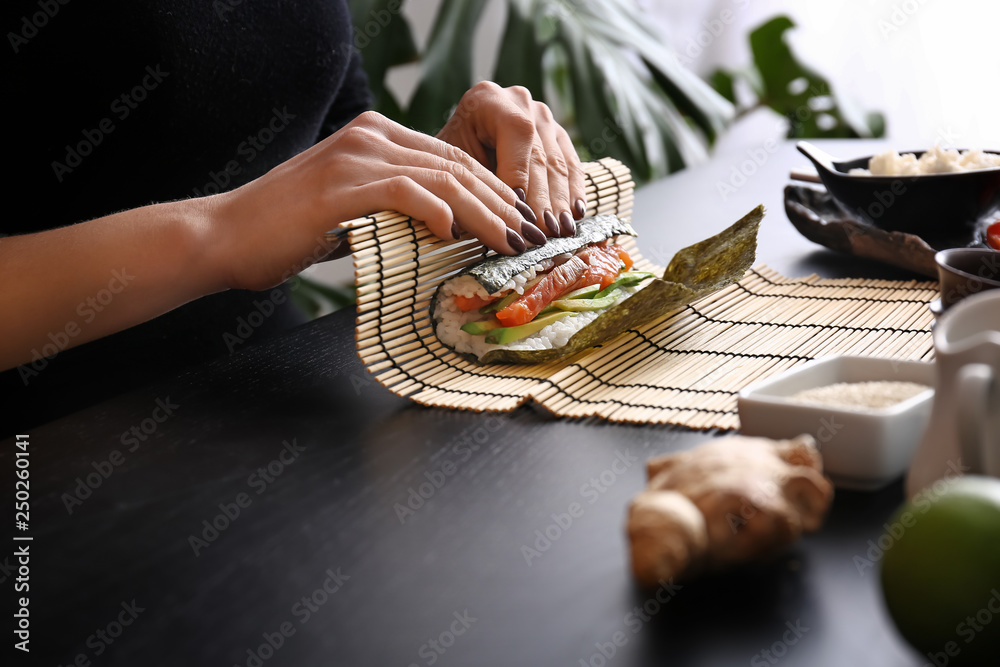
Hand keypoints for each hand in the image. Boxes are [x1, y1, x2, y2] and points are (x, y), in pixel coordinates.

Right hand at [209, 110, 545, 291]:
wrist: (226, 237)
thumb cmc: (286, 233)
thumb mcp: (352, 214)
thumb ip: (395, 212)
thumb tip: (446, 234)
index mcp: (376, 138)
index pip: (453, 160)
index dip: (494, 192)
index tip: (521, 224)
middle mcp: (371, 137)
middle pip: (457, 166)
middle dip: (502, 204)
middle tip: (532, 237)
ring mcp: (356, 156)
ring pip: (442, 178)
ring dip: (485, 213)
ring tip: (511, 243)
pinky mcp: (342, 185)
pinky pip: (406, 192)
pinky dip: (439, 212)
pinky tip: (458, 235)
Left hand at [437, 82, 587, 238]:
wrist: (459, 142)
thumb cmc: (450, 157)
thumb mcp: (452, 165)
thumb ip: (472, 184)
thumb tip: (488, 220)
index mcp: (489, 100)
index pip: (517, 133)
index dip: (521, 173)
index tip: (520, 209)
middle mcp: (520, 101)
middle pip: (539, 153)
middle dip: (543, 197)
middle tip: (545, 231)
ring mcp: (543, 116)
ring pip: (557, 163)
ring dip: (561, 201)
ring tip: (562, 231)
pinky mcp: (557, 134)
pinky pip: (570, 164)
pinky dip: (573, 190)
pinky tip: (576, 213)